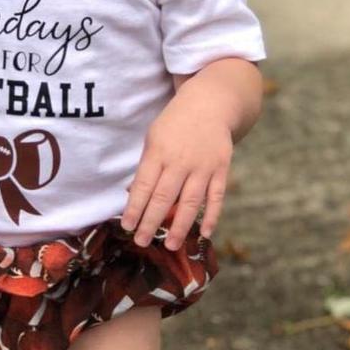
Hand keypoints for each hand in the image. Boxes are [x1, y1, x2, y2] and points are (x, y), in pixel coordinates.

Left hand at [121, 95, 233, 248]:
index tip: (128, 226)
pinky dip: (211, 216)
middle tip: (142, 242)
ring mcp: (203, 166)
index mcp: (158, 152)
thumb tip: (132, 195)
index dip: (135, 208)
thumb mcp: (153, 138)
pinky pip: (216, 196)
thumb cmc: (175, 125)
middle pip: (164, 197)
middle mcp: (180, 161)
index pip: (143, 185)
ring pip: (190, 201)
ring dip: (180, 226)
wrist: (210, 104)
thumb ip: (146, 167)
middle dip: (152, 222)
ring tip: (171, 246)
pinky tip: (204, 233)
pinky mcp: (221, 168)